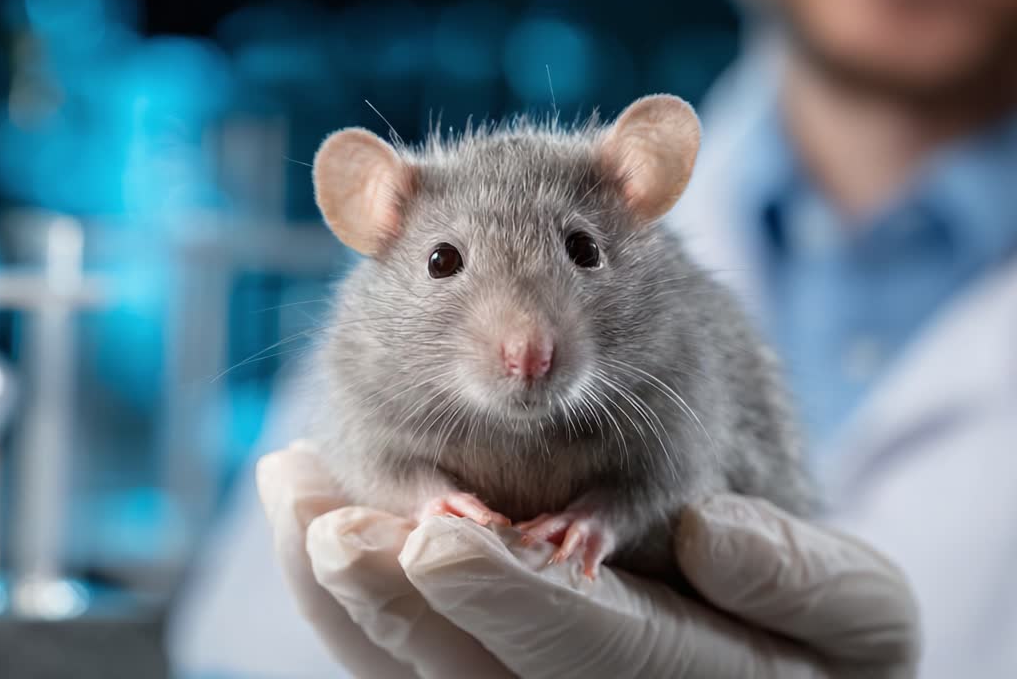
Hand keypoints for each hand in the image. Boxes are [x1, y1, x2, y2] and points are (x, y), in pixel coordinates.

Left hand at [256, 444, 919, 678]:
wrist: (773, 666)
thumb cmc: (817, 638)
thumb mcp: (856, 612)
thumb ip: (798, 580)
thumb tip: (707, 532)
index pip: (586, 651)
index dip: (511, 598)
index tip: (441, 538)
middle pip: (472, 672)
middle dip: (394, 599)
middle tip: (328, 524)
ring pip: (412, 667)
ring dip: (339, 586)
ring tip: (291, 487)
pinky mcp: (479, 669)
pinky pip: (396, 651)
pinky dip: (339, 588)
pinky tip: (305, 511)